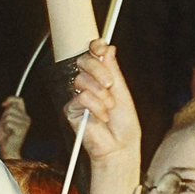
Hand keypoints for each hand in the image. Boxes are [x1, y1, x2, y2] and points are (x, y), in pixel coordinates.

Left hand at [0, 96, 30, 158]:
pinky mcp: (21, 129)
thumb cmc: (6, 136)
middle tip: (6, 126)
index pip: (19, 100)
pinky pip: (8, 123)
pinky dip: (5, 128)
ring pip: (8, 116)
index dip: (10, 99)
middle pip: (11, 108)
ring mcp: (25, 124)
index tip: (3, 104)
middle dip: (4, 116)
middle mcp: (27, 118)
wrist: (8, 149)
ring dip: (4, 124)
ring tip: (7, 130)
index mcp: (24, 115)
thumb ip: (8, 111)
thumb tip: (7, 102)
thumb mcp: (6, 120)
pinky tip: (8, 134)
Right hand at [64, 40, 140, 165]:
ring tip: (109, 108)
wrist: (120, 147)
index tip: (101, 46)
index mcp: (101, 77)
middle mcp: (88, 84)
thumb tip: (109, 49)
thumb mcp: (122, 92)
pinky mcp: (70, 109)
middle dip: (98, 70)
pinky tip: (101, 118)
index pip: (93, 55)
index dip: (95, 46)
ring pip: (82, 80)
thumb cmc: (124, 123)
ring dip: (100, 95)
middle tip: (110, 83)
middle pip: (84, 61)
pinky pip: (81, 98)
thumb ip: (113, 70)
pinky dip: (95, 107)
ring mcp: (78, 96)